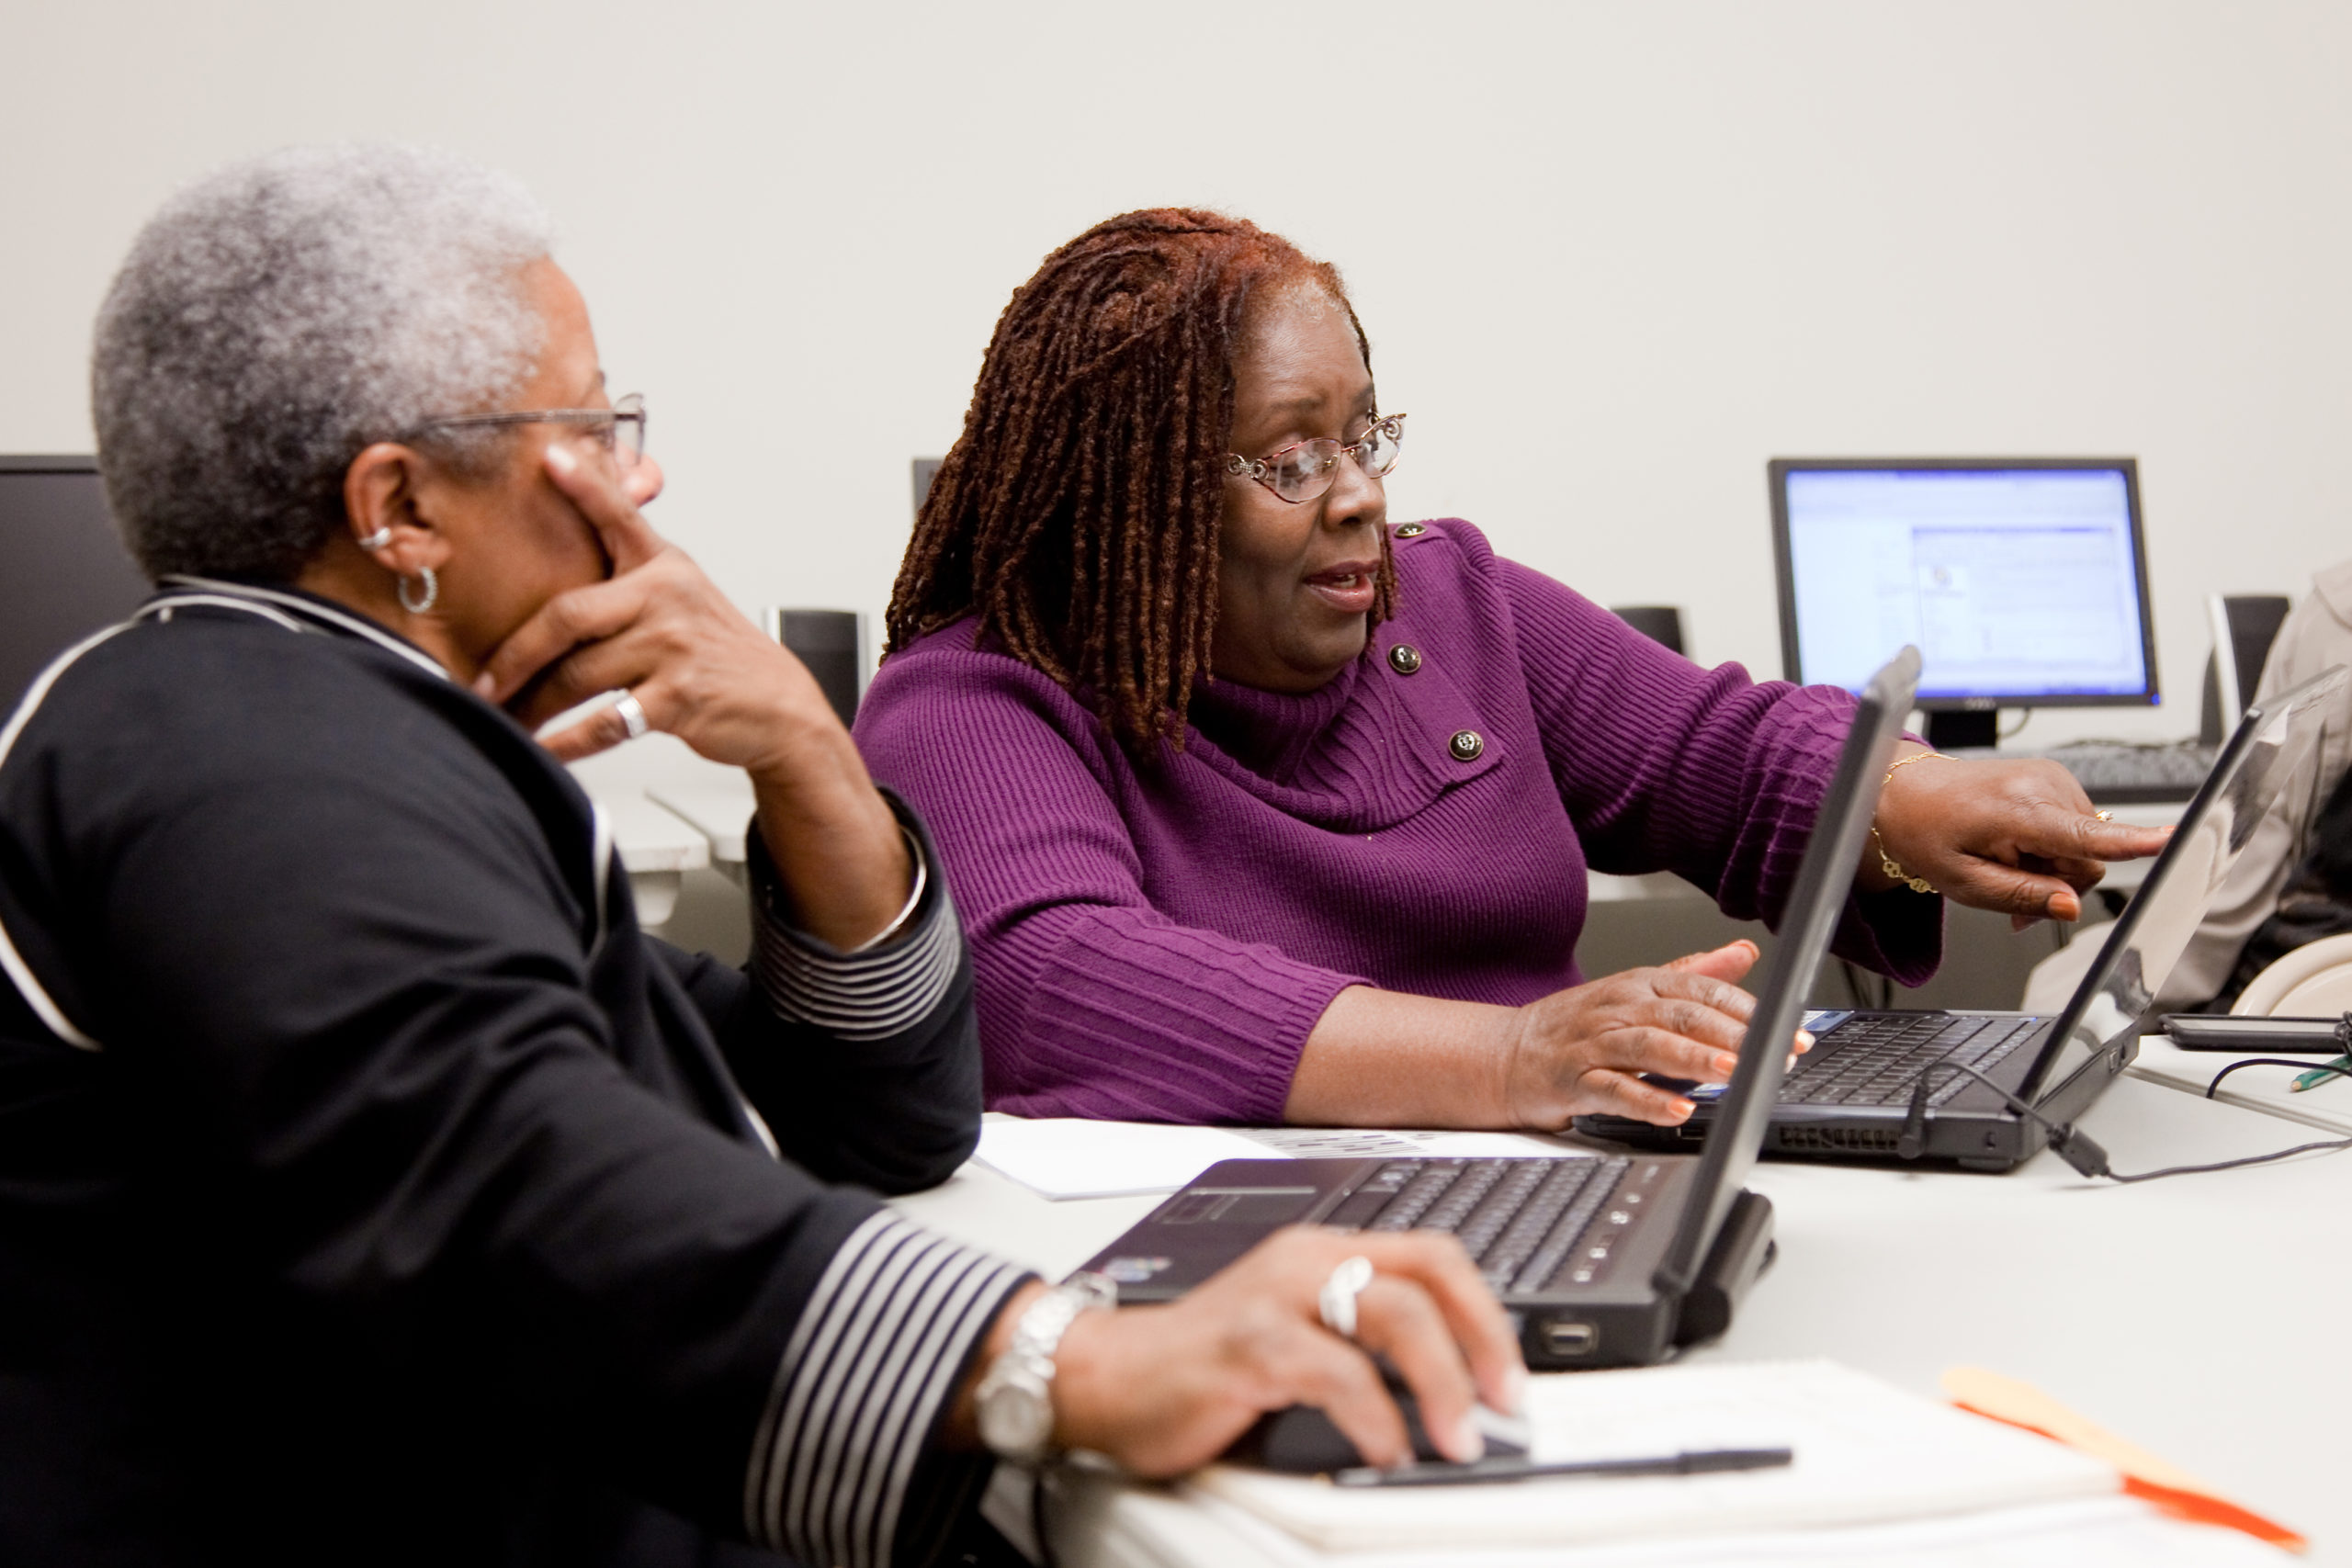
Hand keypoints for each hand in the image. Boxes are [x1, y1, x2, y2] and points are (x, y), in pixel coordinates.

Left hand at [473, 443, 835, 771]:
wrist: (777, 705)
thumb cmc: (716, 650)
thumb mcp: (683, 593)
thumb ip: (631, 569)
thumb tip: (571, 537)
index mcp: (663, 566)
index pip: (619, 515)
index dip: (584, 484)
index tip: (549, 455)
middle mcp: (667, 598)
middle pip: (569, 616)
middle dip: (515, 656)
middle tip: (481, 683)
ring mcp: (673, 647)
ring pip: (577, 676)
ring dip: (532, 707)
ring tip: (505, 720)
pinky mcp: (679, 698)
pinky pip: (605, 724)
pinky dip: (566, 744)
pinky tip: (543, 751)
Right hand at [1040, 1228, 1523, 1474]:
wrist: (1104, 1378)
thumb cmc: (1200, 1369)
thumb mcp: (1296, 1343)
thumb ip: (1361, 1349)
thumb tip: (1452, 1397)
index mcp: (1322, 1253)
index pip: (1433, 1255)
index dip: (1487, 1312)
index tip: (1511, 1375)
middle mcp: (1305, 1260)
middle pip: (1428, 1272)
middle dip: (1483, 1339)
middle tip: (1502, 1404)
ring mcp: (1276, 1296)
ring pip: (1395, 1313)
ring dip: (1443, 1381)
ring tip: (1456, 1437)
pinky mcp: (1248, 1343)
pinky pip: (1336, 1372)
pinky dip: (1376, 1416)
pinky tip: (1384, 1448)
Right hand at [1499, 941, 1791, 1127]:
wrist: (1504, 1054)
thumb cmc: (1576, 1025)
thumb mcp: (1635, 989)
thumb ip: (1693, 972)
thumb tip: (1743, 951)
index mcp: (1640, 983)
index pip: (1703, 989)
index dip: (1749, 1009)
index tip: (1793, 1028)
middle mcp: (1619, 1007)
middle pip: (1681, 1015)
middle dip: (1733, 1035)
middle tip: (1773, 1052)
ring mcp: (1594, 1043)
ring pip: (1649, 1047)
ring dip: (1693, 1060)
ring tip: (1731, 1074)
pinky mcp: (1573, 1080)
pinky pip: (1612, 1090)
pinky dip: (1646, 1101)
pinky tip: (1676, 1111)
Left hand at [1869, 748, 2172, 928]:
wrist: (1908, 792)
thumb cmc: (1929, 834)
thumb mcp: (1964, 882)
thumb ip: (2021, 896)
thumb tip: (2069, 907)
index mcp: (2019, 810)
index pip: (2085, 834)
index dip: (2131, 842)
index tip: (2171, 838)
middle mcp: (2044, 786)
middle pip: (2088, 858)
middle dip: (2059, 882)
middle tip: (2010, 888)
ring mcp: (2053, 778)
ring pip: (2084, 846)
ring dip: (2053, 865)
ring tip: (2007, 863)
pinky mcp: (2056, 779)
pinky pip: (2075, 828)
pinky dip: (2052, 846)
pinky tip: (2019, 848)